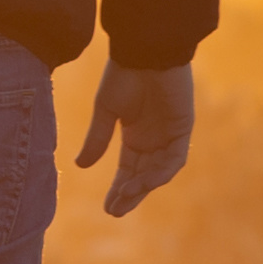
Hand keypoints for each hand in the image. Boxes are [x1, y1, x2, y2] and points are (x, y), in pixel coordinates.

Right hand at [75, 59, 194, 217]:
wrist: (144, 52)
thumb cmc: (124, 75)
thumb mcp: (106, 111)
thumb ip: (97, 138)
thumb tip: (80, 166)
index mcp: (135, 135)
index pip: (128, 170)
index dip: (118, 189)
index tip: (108, 208)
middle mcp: (153, 139)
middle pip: (143, 176)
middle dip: (130, 194)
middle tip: (116, 211)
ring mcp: (169, 135)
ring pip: (158, 171)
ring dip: (143, 185)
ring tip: (126, 195)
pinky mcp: (182, 128)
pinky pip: (174, 158)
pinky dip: (161, 171)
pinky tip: (145, 181)